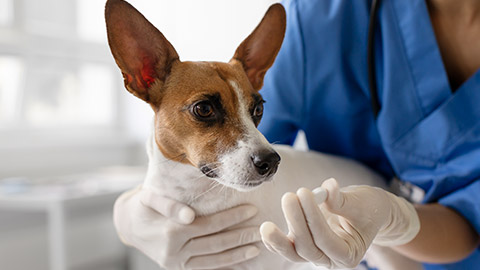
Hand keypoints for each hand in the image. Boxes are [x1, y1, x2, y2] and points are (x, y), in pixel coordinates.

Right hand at [113, 186, 260, 269]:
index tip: (252, 209)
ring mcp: (177, 263)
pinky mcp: (178, 269)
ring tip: (257, 248)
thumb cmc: (143, 206)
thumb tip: (190, 216)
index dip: (232, 217)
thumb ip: (169, 205)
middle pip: (215, 243)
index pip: (209, 224)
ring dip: (237, 255)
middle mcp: (174, 250)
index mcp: (170, 231)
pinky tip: (240, 263)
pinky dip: (224, 267)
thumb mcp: (150, 198)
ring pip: (213, 260)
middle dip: (241, 236)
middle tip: (262, 229)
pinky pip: (205, 269)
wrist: (129, 225)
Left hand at [259, 178, 419, 268]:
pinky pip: (288, 247)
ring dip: (279, 240)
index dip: (313, 216)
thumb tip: (328, 187)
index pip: (326, 239)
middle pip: (307, 248)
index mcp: (349, 254)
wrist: (368, 211)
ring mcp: (316, 254)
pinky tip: (266, 230)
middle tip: (289, 196)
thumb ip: (342, 200)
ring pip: (294, 253)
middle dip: (296, 222)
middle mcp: (331, 260)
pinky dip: (275, 241)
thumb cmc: (367, 207)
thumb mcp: (361, 203)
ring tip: (266, 226)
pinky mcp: (304, 245)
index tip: (304, 192)